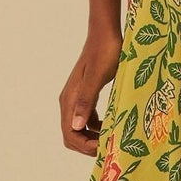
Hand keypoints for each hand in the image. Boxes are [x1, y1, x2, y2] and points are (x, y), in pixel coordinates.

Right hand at [58, 28, 123, 156]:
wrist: (105, 33)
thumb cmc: (105, 52)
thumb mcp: (98, 78)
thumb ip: (87, 101)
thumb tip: (75, 126)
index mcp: (70, 99)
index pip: (70, 134)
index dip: (85, 146)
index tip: (105, 147)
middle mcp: (69, 100)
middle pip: (71, 134)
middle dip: (88, 145)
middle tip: (109, 147)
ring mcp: (76, 97)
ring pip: (79, 127)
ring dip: (92, 137)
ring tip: (112, 138)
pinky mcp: (86, 93)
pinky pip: (87, 117)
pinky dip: (96, 126)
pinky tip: (111, 125)